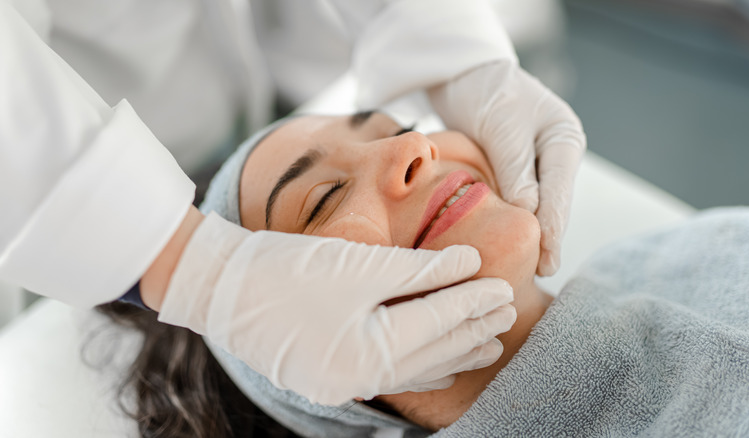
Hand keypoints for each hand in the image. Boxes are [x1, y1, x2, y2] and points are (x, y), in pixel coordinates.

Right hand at [157, 212, 516, 404]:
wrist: (217, 285)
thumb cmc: (285, 267)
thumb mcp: (357, 263)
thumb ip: (418, 268)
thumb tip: (468, 262)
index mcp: (367, 351)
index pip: (438, 323)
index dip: (474, 302)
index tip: (505, 287)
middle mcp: (358, 377)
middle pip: (433, 352)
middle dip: (472, 330)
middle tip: (508, 312)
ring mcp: (342, 382)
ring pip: (415, 368)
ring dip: (454, 352)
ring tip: (489, 343)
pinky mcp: (329, 375)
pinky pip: (391, 374)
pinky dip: (421, 364)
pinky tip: (441, 364)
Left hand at [428, 60, 586, 275]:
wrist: (465, 75)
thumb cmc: (487, 92)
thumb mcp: (502, 127)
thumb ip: (516, 169)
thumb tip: (529, 211)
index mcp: (564, 140)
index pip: (561, 191)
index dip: (554, 228)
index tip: (549, 259)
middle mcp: (555, 155)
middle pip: (553, 203)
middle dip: (545, 237)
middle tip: (540, 272)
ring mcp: (536, 164)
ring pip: (534, 205)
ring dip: (528, 232)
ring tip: (526, 267)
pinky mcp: (514, 170)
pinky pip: (516, 200)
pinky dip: (510, 219)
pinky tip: (505, 242)